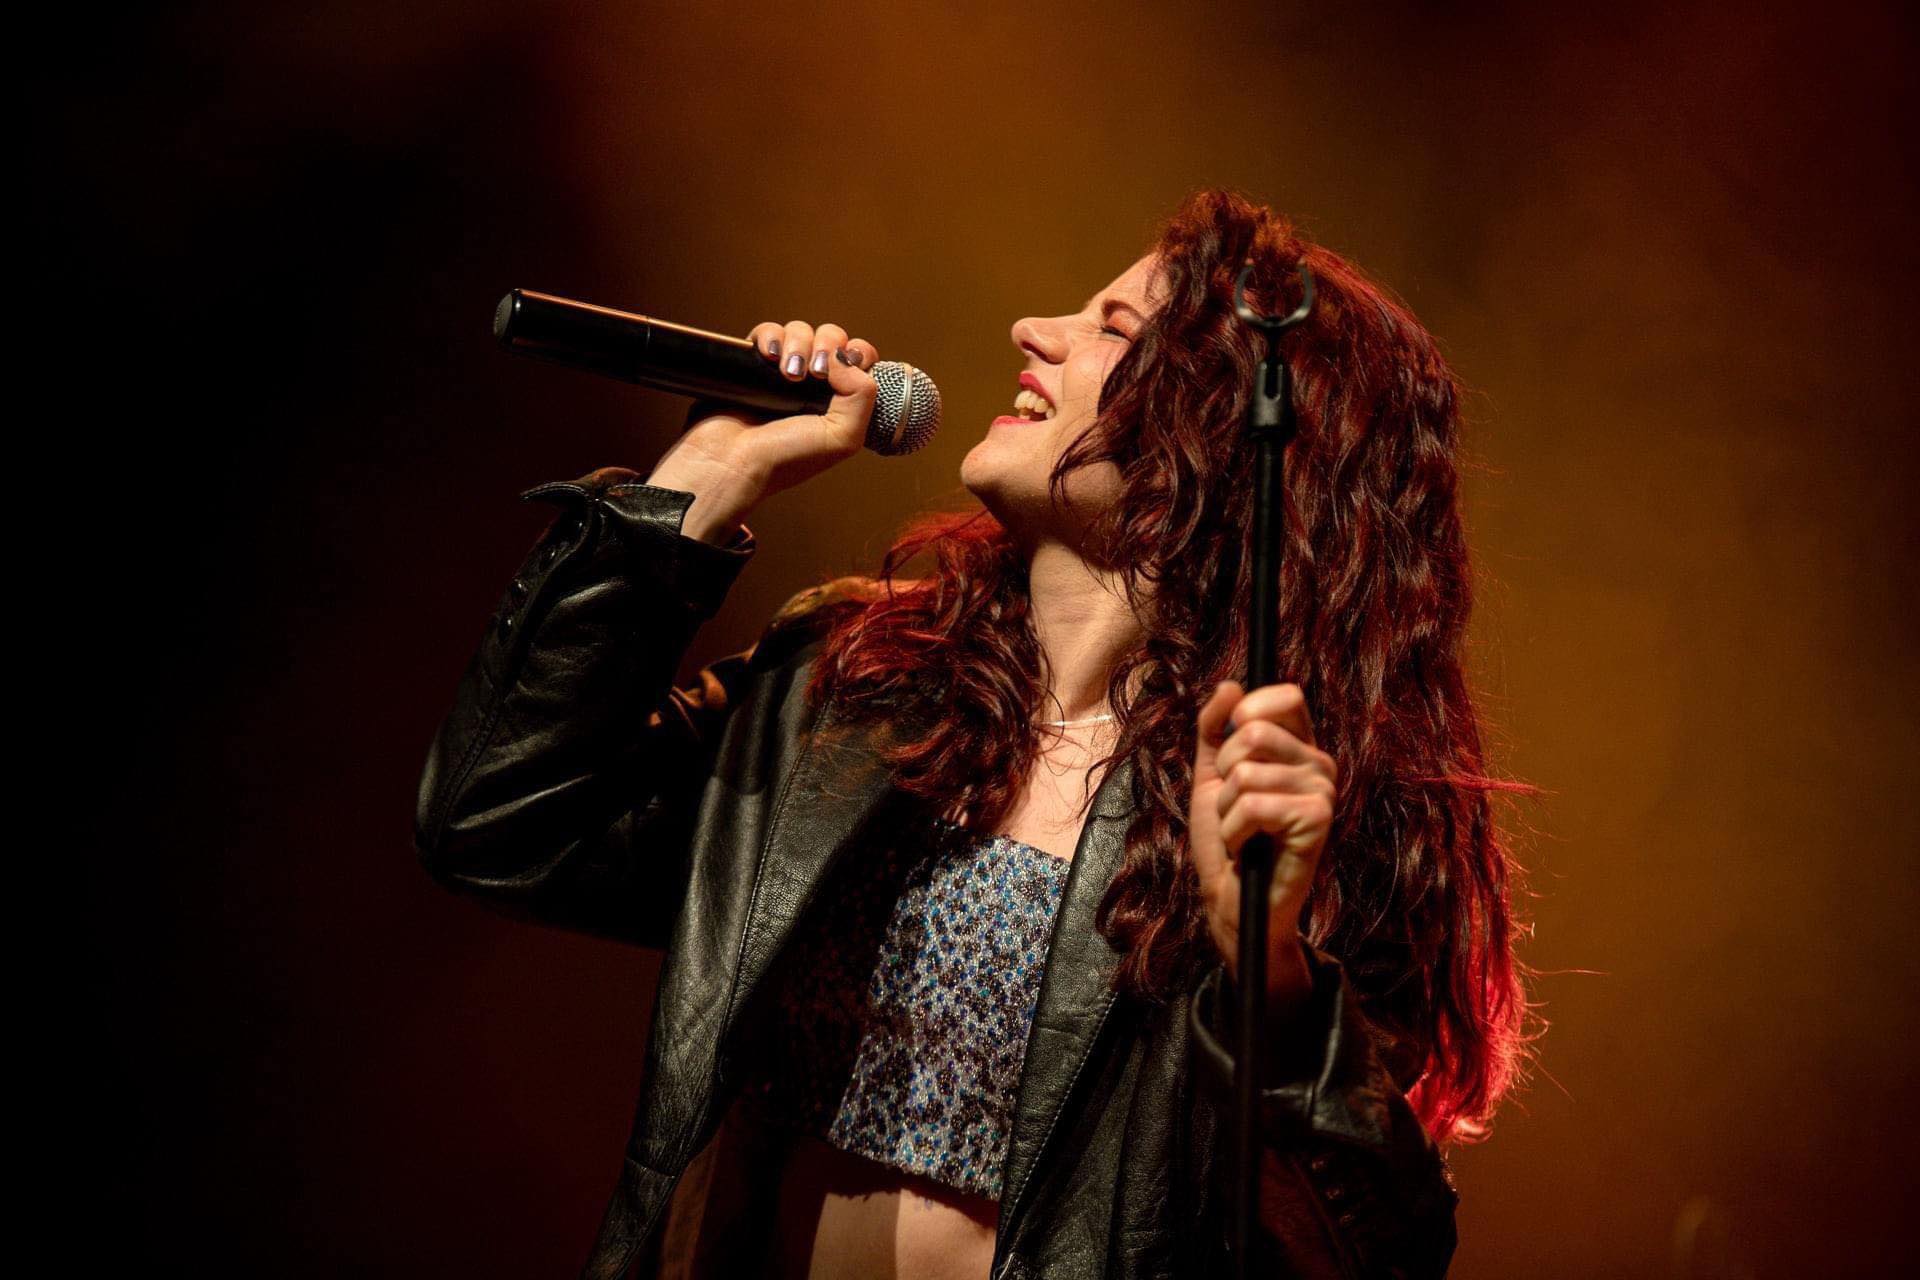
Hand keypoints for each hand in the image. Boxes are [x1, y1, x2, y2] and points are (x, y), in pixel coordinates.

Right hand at [645, 321, 879, 541]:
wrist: (732, 462)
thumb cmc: (785, 459)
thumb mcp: (843, 437)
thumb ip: (863, 395)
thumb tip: (844, 355)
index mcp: (837, 401)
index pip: (859, 358)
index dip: (856, 353)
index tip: (847, 364)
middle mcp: (812, 385)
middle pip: (832, 338)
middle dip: (827, 345)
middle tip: (815, 372)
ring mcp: (782, 372)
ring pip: (801, 331)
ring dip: (798, 344)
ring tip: (787, 374)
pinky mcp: (753, 363)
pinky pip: (767, 332)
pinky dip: (770, 336)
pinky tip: (769, 356)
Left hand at [1188, 680, 1338, 1012]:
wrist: (1231, 899)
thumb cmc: (1226, 839)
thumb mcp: (1211, 775)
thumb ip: (1214, 729)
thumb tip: (1230, 686)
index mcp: (1299, 748)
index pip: (1287, 697)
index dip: (1249, 710)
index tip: (1229, 745)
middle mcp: (1318, 764)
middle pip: (1254, 730)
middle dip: (1223, 771)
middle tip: (1233, 804)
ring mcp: (1322, 792)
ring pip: (1246, 773)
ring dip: (1226, 810)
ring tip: (1241, 832)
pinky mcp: (1318, 820)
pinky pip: (1253, 805)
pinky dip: (1235, 831)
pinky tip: (1248, 848)